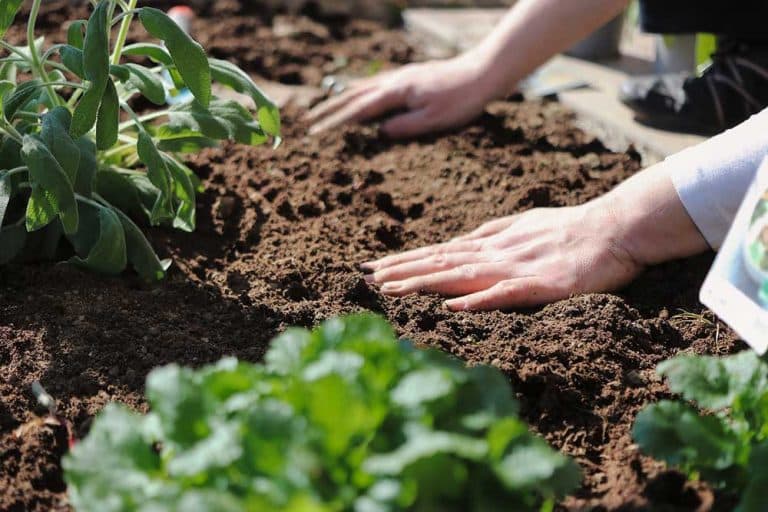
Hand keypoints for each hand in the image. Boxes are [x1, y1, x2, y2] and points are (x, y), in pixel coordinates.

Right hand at [305, 54, 498, 138]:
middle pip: (354, 95)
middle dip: (330, 110)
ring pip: (364, 87)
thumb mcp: (434, 120)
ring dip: (342, 99)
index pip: (359, 110)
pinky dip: (360, 90)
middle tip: (310, 122)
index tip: (317, 133)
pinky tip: (360, 94)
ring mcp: (401, 76)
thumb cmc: (462, 99)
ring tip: (326, 109)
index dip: (336, 122)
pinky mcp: (410, 76)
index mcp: (397, 92)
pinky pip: (376, 83)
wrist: (483, 72)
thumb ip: (404, 126)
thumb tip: (379, 134)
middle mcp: (395, 81)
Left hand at [362, 199, 644, 310]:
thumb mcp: (524, 225)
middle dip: (401, 270)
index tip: (373, 267)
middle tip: (364, 278)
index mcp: (492, 243)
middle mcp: (496, 253)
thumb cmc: (571, 228)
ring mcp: (517, 267)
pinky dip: (477, 300)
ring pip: (461, 275)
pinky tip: (451, 306)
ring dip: (424, 282)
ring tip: (390, 289)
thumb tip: (461, 241)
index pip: (439, 252)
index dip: (405, 260)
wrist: (616, 227)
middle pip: (440, 262)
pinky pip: (505, 293)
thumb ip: (492, 233)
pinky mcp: (541, 284)